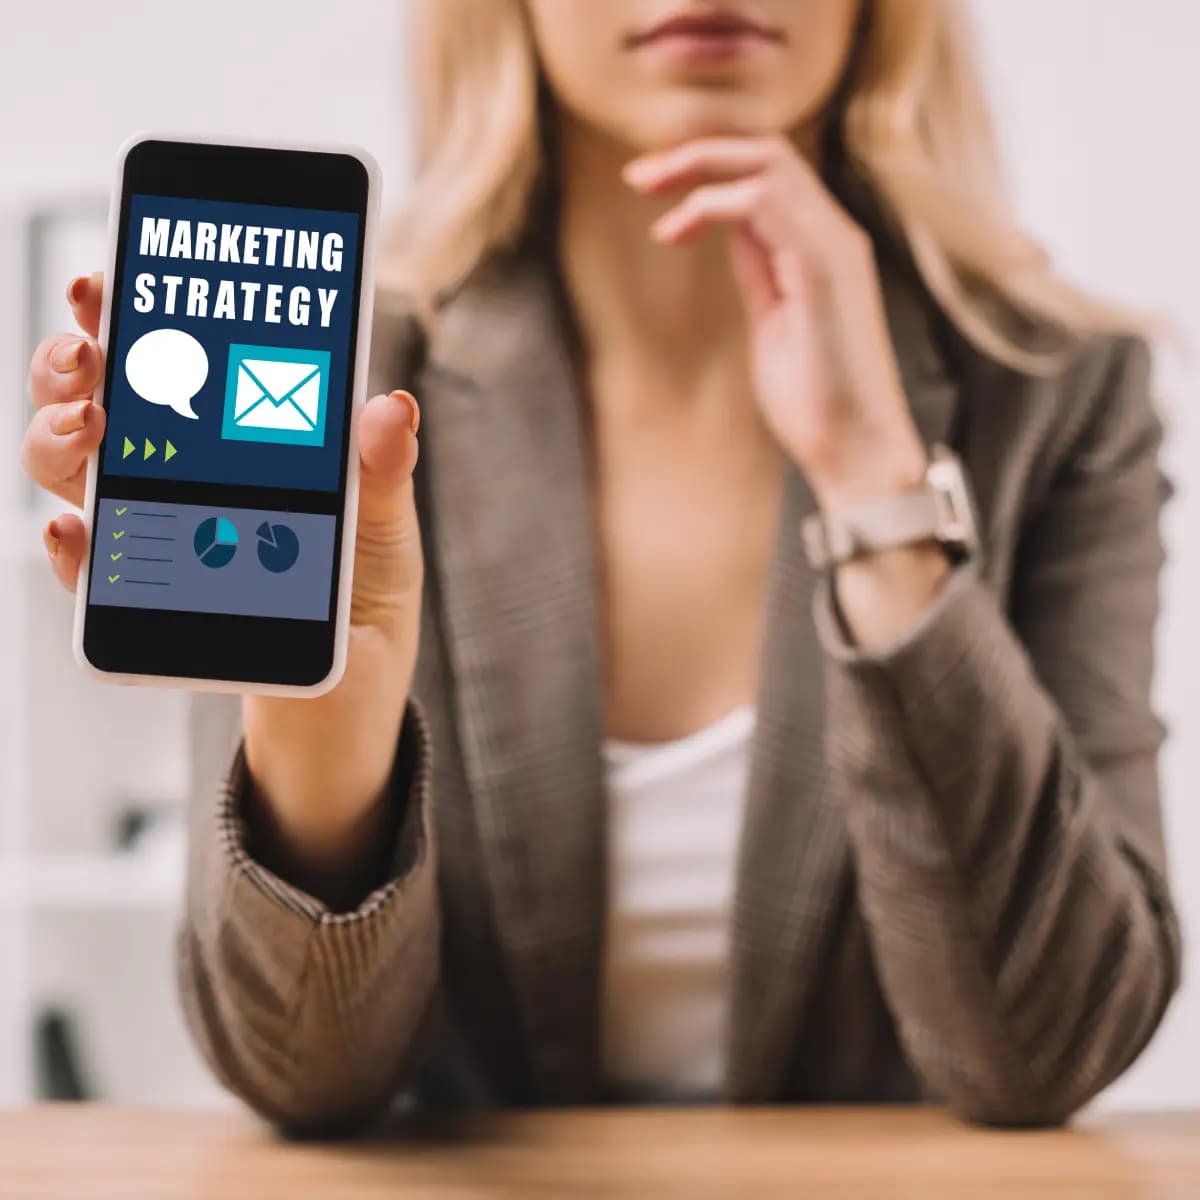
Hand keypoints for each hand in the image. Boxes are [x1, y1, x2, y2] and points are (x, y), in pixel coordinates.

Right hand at [22, 274, 424, 902]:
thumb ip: (382, 476)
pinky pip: (92, 572)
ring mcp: (162, 542)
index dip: (146, 316)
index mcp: (247, 453)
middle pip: (111, 404)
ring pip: (79, 470)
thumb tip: (393, 403)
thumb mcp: (387, 539)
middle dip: (81, 359)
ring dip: (59, 434)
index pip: (187, 370)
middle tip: (90, 342)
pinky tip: (78, 527)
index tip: (121, 274)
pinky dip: (73, 546)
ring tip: (88, 423)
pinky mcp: (152, 606)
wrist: (345, 713)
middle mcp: (189, 486)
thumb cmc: (364, 614)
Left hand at [623, 136, 928, 510]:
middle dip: (696, 153)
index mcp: (823, 247)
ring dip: (697, 167)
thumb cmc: (815, 402)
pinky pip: (763, 205)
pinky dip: (712, 205)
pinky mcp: (823, 271)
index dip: (709, 170)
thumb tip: (726, 231)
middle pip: (766, 152)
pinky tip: (676, 230)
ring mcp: (834, 248)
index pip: (768, 176)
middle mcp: (835, 235)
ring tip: (647, 188)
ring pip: (767, 163)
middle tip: (638, 177)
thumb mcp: (773, 322)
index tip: (655, 192)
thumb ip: (758, 270)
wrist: (855, 449)